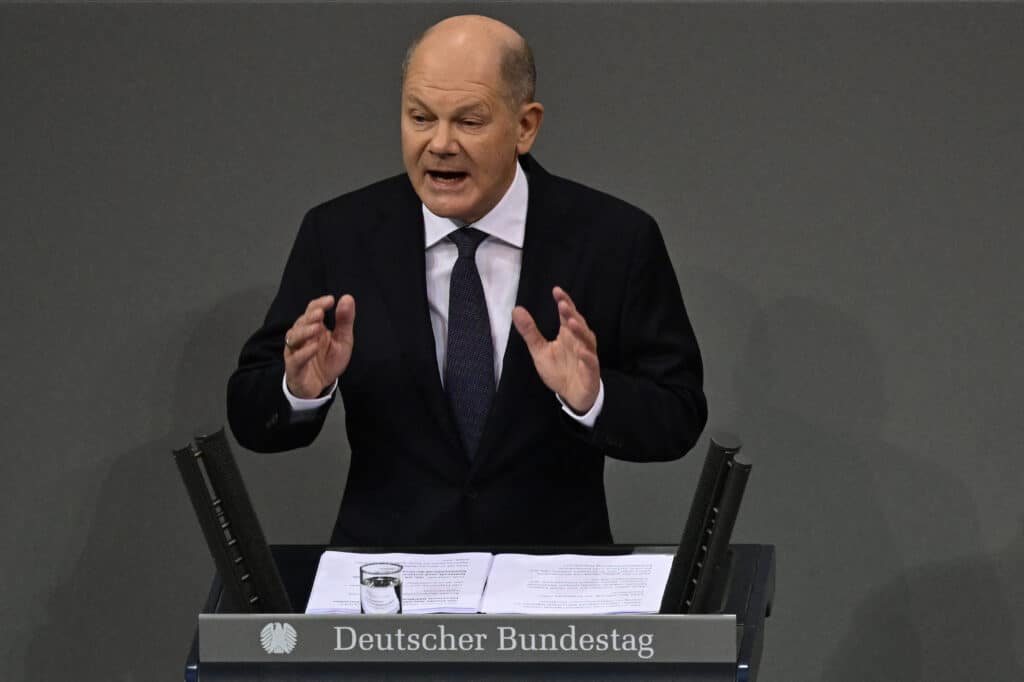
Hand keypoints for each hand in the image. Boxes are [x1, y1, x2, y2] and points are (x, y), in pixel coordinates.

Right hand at [283, 294, 355, 398]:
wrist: (321, 385)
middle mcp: (302, 337)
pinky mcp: (294, 367)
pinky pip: (295, 358)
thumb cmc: (329, 360)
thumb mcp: (343, 340)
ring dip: (304, 332)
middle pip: (301, 322)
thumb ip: (344, 321)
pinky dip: (304, 352)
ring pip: (293, 338)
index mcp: (313, 327)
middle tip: (321, 313)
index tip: (330, 300)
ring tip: (317, 328)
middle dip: (310, 317)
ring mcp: (296, 351)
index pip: (312, 310)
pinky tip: (314, 347)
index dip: (319, 304)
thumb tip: (348, 298)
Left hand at [512, 286, 599, 413]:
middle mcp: (579, 341)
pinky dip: (587, 356)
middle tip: (562, 304)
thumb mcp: (539, 350)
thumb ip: (530, 331)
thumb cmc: (559, 370)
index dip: (564, 302)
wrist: (572, 395)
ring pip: (587, 340)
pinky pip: (591, 362)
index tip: (556, 290)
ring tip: (571, 322)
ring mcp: (587, 356)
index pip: (567, 314)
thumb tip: (516, 309)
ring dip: (581, 331)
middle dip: (571, 314)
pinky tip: (581, 351)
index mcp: (568, 334)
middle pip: (578, 324)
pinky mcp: (591, 372)